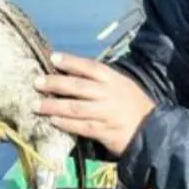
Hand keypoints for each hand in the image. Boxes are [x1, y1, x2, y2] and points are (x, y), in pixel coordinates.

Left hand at [34, 52, 155, 157]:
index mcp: (114, 79)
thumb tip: (73, 75)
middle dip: (55, 84)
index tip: (52, 58)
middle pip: (77, 87)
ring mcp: (106, 113)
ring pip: (75, 108)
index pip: (89, 67)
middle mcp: (109, 94)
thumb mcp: (123, 85)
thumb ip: (102, 81)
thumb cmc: (134, 105)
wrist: (152, 129)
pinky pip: (80, 126)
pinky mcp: (104, 131)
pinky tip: (52, 121)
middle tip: (36, 82)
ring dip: (53, 106)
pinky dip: (65, 124)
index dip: (70, 62)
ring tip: (36, 105)